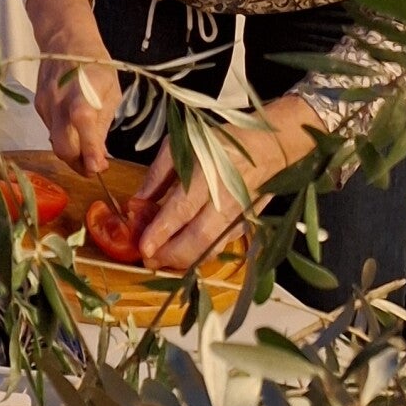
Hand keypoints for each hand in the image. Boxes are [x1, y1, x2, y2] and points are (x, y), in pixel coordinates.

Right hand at [26, 0, 119, 177]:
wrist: (64, 39)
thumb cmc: (95, 65)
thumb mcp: (111, 92)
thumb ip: (103, 125)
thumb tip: (99, 159)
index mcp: (82, 92)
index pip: (83, 122)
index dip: (90, 149)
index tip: (98, 168)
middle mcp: (59, 100)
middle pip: (63, 144)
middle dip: (79, 164)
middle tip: (95, 167)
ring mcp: (45, 104)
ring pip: (55, 142)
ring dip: (72, 154)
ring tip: (87, 151)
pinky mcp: (38, 106)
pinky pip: (51, 131)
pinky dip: (64, 138)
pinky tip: (74, 133)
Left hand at [137, 97, 316, 271]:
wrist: (266, 149)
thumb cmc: (218, 143)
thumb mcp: (181, 144)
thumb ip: (158, 174)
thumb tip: (138, 201)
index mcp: (206, 173)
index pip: (182, 209)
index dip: (162, 231)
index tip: (144, 247)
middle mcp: (224, 199)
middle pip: (199, 237)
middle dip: (172, 254)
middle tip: (149, 261)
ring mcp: (238, 216)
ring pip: (212, 247)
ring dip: (185, 260)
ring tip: (162, 262)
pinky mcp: (245, 225)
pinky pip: (221, 246)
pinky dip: (202, 255)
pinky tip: (184, 256)